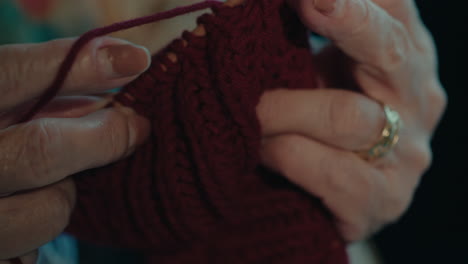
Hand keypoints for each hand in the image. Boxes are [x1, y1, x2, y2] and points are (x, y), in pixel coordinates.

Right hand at [0, 37, 150, 262]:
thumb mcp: (7, 103)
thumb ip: (52, 88)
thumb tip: (125, 68)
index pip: (10, 75)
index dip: (78, 64)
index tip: (136, 59)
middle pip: (44, 151)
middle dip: (104, 138)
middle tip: (135, 127)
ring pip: (51, 209)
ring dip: (67, 190)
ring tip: (51, 179)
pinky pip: (41, 249)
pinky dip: (46, 223)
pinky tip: (27, 208)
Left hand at [258, 0, 445, 241]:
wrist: (324, 195)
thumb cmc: (315, 118)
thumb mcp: (318, 67)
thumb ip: (311, 32)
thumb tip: (265, 3)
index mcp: (404, 53)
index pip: (392, 8)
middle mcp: (417, 98)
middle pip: (388, 50)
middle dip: (345, 22)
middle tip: (309, 2)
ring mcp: (405, 153)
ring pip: (346, 117)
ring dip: (281, 109)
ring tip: (245, 110)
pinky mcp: (381, 200)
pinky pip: (330, 173)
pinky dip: (284, 156)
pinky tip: (260, 151)